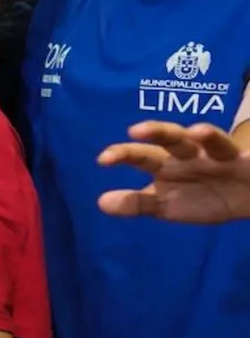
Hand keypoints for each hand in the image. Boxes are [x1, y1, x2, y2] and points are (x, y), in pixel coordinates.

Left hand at [98, 120, 249, 223]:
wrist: (244, 199)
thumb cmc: (200, 196)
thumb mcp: (166, 205)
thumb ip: (136, 204)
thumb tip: (101, 202)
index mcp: (166, 163)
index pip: (141, 155)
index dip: (123, 154)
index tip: (103, 160)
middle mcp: (189, 153)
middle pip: (172, 138)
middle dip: (155, 132)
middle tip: (135, 131)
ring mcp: (218, 155)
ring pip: (210, 140)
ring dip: (205, 134)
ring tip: (196, 132)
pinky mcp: (244, 161)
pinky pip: (241, 153)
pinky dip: (237, 149)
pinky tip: (234, 147)